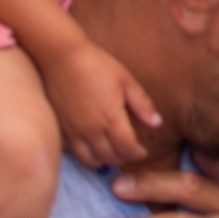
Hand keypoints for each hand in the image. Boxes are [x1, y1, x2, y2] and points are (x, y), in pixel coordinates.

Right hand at [37, 31, 162, 166]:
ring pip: (90, 160)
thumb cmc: (96, 65)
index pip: (127, 148)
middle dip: (123, 158)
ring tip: (111, 153)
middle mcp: (91, 130)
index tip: (142, 152)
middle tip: (129, 152)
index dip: (137, 154)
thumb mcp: (125, 80)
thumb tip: (157, 123)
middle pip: (110, 157)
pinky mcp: (60, 129)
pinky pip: (73, 153)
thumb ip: (142, 104)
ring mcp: (73, 132)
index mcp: (111, 118)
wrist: (61, 57)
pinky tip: (91, 147)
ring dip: (104, 160)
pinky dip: (84, 155)